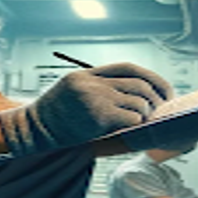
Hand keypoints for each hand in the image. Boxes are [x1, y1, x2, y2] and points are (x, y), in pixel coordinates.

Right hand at [0, 63, 171, 155]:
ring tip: (142, 120)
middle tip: (160, 109)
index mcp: (88, 74)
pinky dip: (137, 123)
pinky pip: (130, 117)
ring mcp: (94, 98)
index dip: (150, 77)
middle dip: (155, 97)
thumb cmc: (56, 117)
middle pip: (137, 83)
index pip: (128, 67)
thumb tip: (135, 95)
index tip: (162, 89)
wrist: (34, 130)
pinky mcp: (97, 117)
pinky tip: (132, 127)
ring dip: (145, 113)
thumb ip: (98, 88)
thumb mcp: (73, 91)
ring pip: (137, 101)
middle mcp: (92, 82)